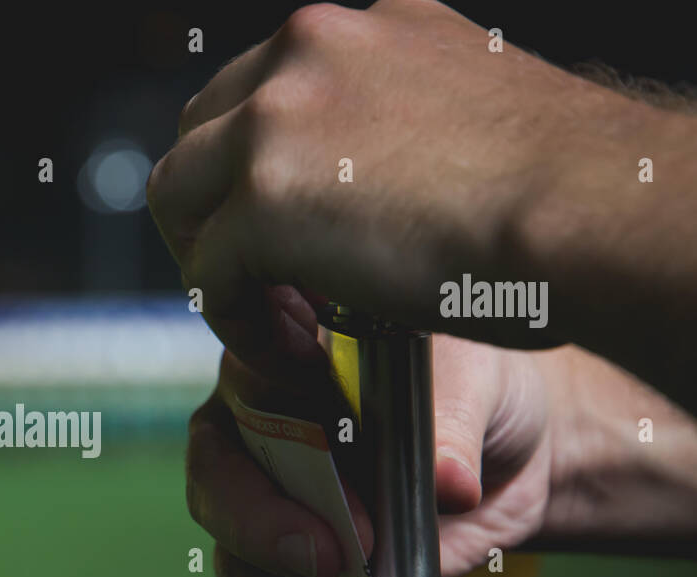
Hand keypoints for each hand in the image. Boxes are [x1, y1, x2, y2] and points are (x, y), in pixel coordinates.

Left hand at [148, 0, 696, 410]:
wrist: (591, 212)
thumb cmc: (562, 188)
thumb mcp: (466, 118)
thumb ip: (395, 131)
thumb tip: (362, 188)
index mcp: (362, 29)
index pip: (261, 94)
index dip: (257, 174)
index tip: (289, 239)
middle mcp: (308, 49)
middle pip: (201, 135)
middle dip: (216, 212)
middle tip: (264, 283)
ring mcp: (276, 116)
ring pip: (179, 195)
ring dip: (211, 262)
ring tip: (269, 321)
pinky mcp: (262, 193)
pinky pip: (206, 271)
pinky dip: (232, 317)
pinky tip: (284, 349)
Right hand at [187, 288, 551, 576]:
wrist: (504, 460)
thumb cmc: (472, 389)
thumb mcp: (477, 378)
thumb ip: (453, 423)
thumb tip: (449, 487)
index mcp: (278, 362)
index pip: (245, 376)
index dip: (267, 406)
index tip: (328, 433)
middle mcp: (252, 439)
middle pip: (217, 483)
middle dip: (263, 526)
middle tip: (331, 556)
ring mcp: (268, 513)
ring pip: (239, 565)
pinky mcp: (299, 575)